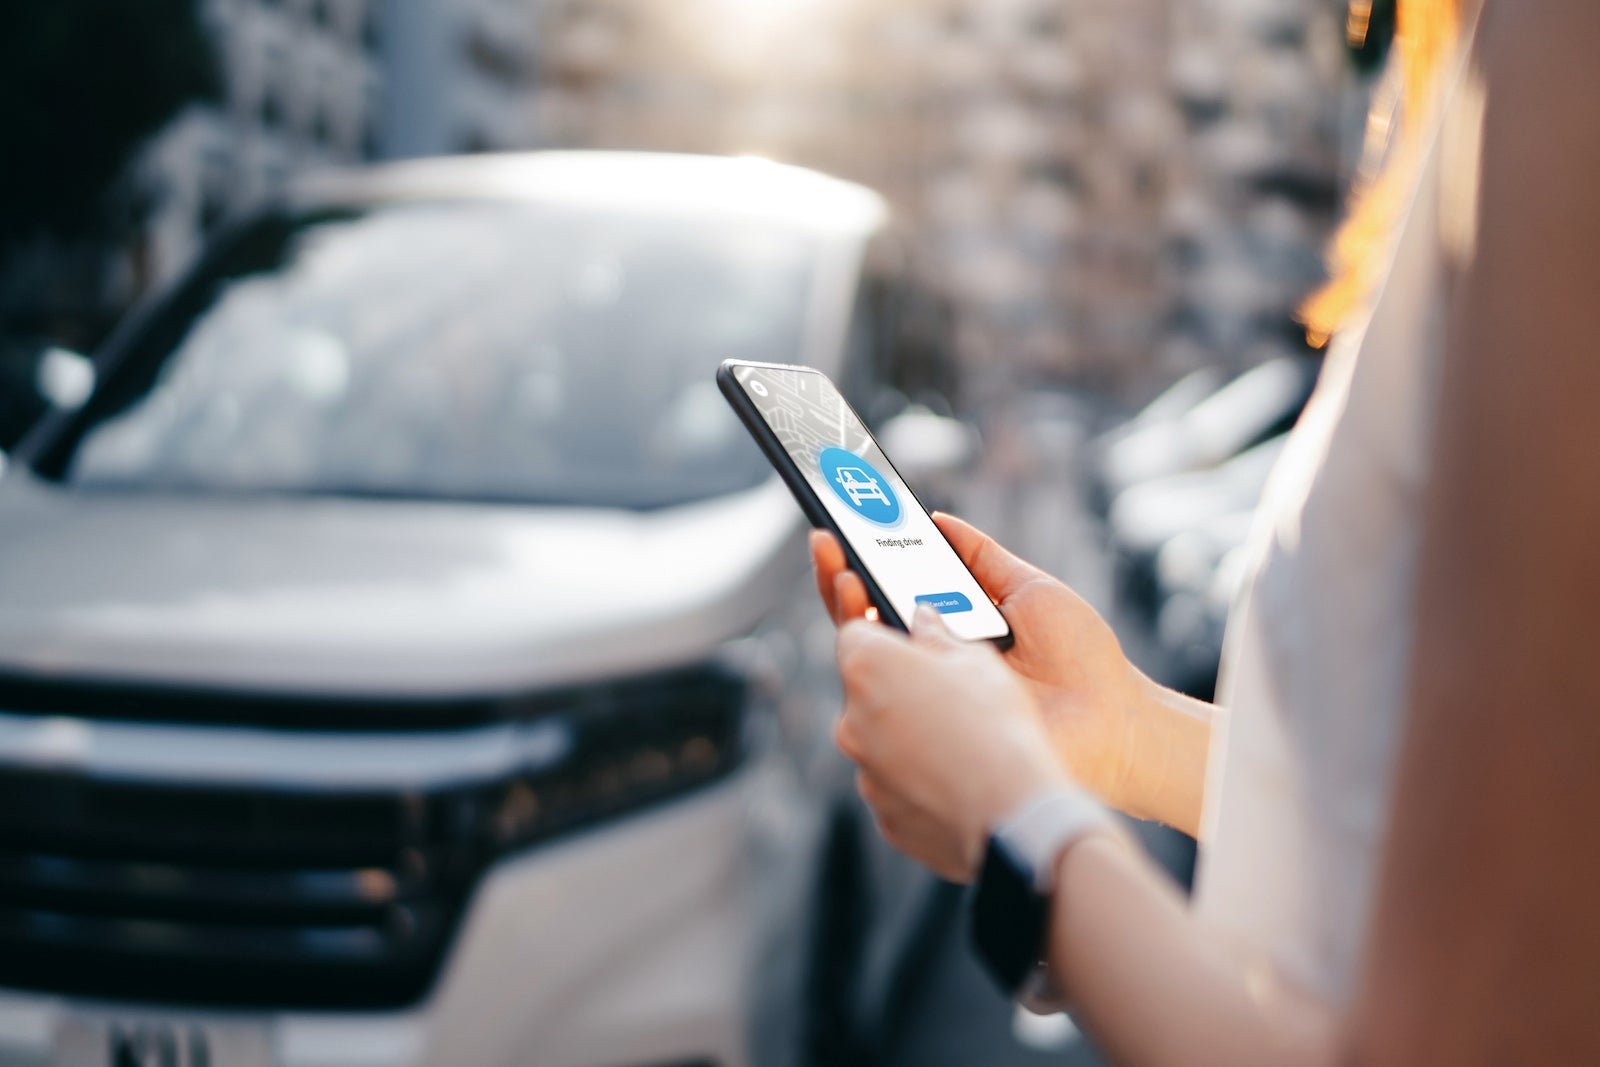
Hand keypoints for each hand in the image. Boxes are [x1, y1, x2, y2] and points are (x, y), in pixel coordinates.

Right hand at [811, 514, 1153, 814]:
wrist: (1113, 721)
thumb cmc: (1082, 660)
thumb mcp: (1029, 590)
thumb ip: (981, 557)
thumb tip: (935, 519)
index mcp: (954, 626)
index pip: (894, 591)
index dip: (865, 560)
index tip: (845, 524)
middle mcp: (934, 661)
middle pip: (867, 618)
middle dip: (841, 577)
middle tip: (829, 543)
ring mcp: (930, 696)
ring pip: (865, 652)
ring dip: (847, 608)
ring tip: (845, 572)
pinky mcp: (933, 728)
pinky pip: (886, 694)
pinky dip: (870, 657)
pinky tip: (868, 620)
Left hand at [835, 606, 1068, 881]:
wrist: (1012, 807)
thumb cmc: (997, 723)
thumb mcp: (977, 659)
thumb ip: (938, 635)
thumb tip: (922, 619)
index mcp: (868, 667)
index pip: (854, 633)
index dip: (882, 634)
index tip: (907, 640)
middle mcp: (851, 719)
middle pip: (864, 690)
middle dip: (896, 687)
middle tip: (944, 691)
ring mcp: (864, 771)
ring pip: (879, 741)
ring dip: (906, 735)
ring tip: (959, 740)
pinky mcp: (883, 812)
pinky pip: (895, 785)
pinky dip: (918, 779)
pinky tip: (959, 777)